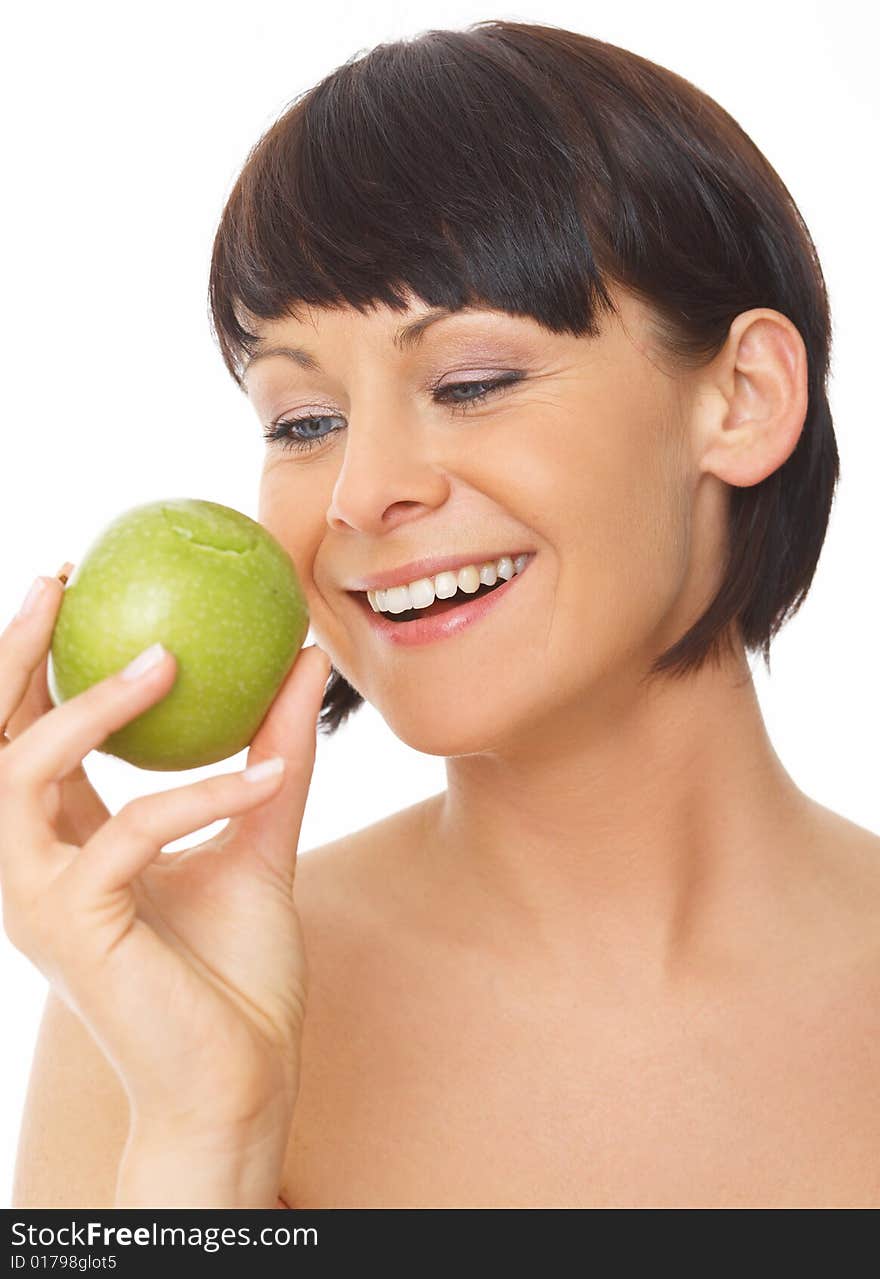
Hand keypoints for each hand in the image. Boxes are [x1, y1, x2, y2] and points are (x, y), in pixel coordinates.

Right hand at [0, 567, 331, 1202]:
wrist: (240, 1081)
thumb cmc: (236, 974)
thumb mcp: (259, 838)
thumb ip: (275, 753)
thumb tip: (303, 661)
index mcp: (66, 844)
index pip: (25, 732)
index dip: (33, 657)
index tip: (66, 581)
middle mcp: (32, 865)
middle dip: (13, 654)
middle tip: (57, 579)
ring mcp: (40, 899)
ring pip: (24, 772)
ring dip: (91, 709)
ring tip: (165, 660)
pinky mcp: (74, 928)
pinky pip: (131, 832)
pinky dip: (202, 795)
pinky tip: (269, 774)